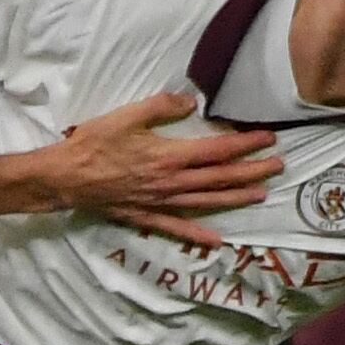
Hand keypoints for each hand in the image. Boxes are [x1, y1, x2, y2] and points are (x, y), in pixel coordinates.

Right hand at [46, 92, 280, 250]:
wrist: (65, 177)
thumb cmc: (93, 144)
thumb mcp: (126, 115)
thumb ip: (161, 107)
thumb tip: (192, 103)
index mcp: (169, 156)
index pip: (218, 150)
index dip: (246, 144)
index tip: (268, 139)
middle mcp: (171, 183)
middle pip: (220, 178)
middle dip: (252, 172)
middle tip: (278, 166)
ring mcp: (160, 203)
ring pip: (206, 202)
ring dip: (236, 198)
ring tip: (260, 194)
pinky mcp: (146, 216)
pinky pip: (176, 228)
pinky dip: (197, 235)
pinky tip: (216, 241)